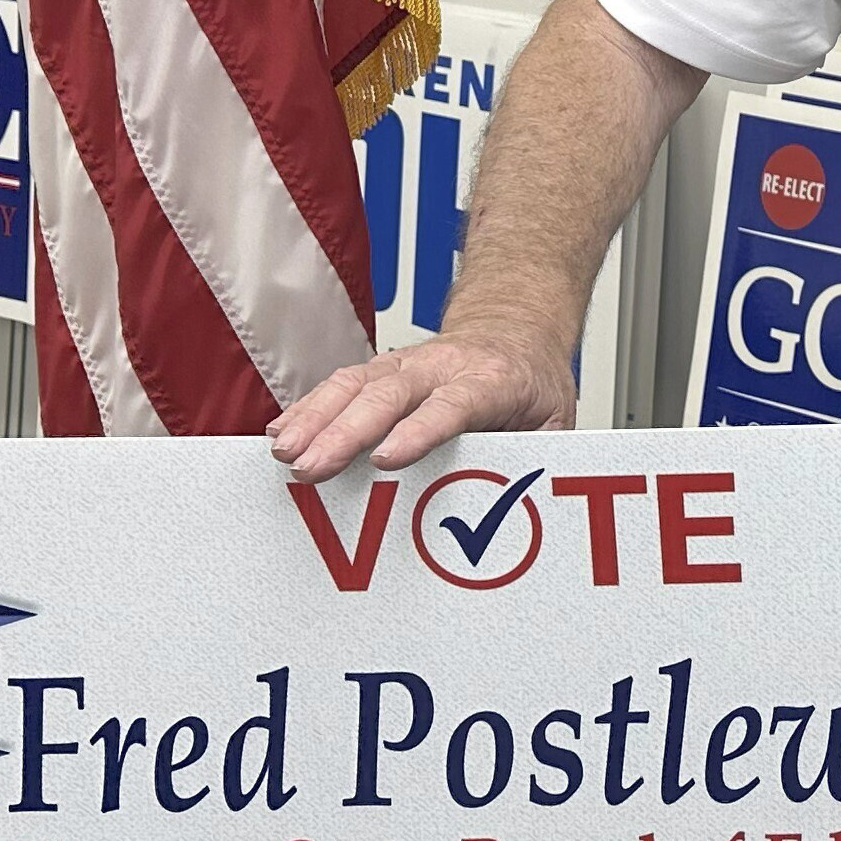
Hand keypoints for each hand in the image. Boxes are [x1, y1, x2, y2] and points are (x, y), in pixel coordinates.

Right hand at [269, 329, 576, 482]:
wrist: (517, 330)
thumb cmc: (531, 385)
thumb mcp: (556, 423)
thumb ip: (539, 462)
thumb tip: (523, 510)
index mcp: (494, 379)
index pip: (452, 405)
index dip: (418, 431)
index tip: (385, 459)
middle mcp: (444, 365)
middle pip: (390, 394)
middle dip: (346, 431)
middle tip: (312, 467)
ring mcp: (408, 364)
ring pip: (356, 382)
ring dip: (316, 417)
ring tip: (285, 453)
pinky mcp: (382, 370)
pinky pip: (341, 384)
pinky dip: (310, 407)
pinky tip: (284, 432)